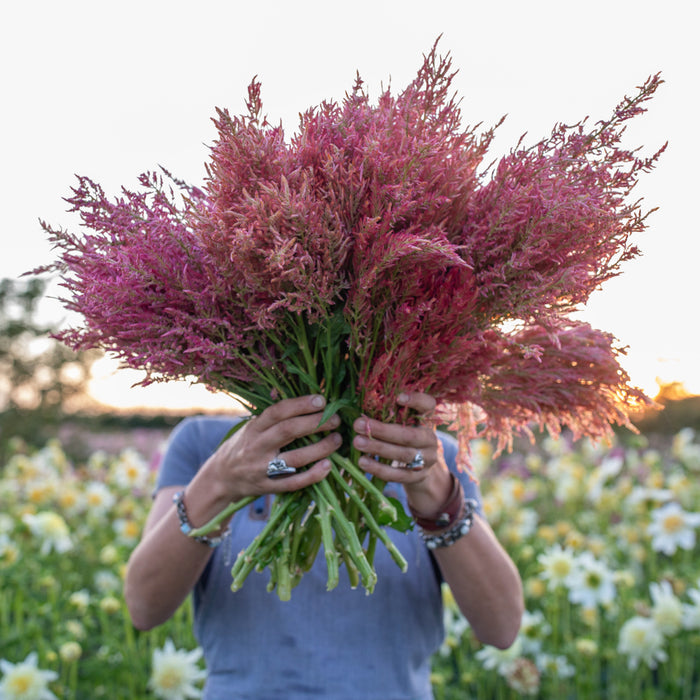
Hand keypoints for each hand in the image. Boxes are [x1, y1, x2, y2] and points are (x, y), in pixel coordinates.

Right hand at [205, 395, 340, 501]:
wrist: (221, 479)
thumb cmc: (243, 447)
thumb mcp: (250, 428)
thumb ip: (272, 418)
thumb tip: (301, 399)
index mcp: (253, 428)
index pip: (278, 411)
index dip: (300, 404)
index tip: (321, 400)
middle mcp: (256, 446)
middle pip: (288, 431)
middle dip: (316, 423)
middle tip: (336, 419)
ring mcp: (261, 468)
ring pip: (295, 457)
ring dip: (320, 448)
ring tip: (338, 439)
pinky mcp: (268, 487)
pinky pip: (293, 482)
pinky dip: (313, 475)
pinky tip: (328, 466)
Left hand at [352, 391, 453, 512]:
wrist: (424, 468)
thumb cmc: (406, 438)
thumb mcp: (406, 424)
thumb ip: (392, 415)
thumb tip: (363, 408)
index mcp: (427, 420)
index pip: (428, 405)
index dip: (416, 400)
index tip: (398, 398)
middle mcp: (431, 439)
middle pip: (409, 435)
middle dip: (382, 430)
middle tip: (359, 425)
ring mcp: (427, 460)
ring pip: (403, 455)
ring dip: (378, 448)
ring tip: (357, 442)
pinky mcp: (418, 477)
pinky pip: (398, 474)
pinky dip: (379, 469)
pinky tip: (363, 462)